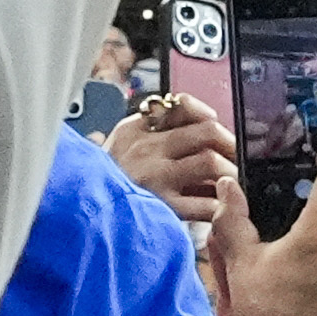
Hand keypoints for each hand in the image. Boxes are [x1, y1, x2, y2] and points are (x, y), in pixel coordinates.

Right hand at [105, 77, 234, 235]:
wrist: (79, 210)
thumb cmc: (105, 179)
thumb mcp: (120, 142)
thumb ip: (153, 128)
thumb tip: (200, 120)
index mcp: (137, 128)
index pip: (182, 105)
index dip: (207, 113)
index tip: (215, 123)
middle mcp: (146, 147)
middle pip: (206, 132)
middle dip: (230, 144)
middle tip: (237, 156)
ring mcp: (154, 177)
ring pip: (210, 162)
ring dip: (230, 172)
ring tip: (233, 182)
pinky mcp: (161, 207)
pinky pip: (204, 203)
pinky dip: (219, 205)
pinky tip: (220, 207)